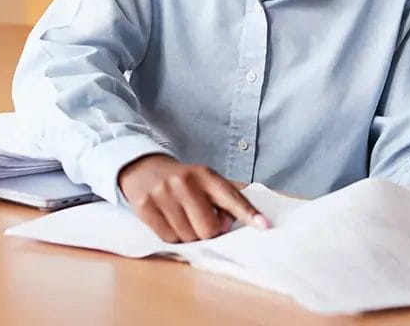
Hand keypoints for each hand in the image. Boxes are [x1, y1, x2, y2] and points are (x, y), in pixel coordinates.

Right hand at [117, 154, 269, 242]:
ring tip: (183, 217)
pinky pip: (168, 238)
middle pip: (209, 228)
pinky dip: (173, 236)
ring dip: (189, 234)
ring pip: (188, 237)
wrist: (145, 170)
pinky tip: (170, 220)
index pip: (231, 197)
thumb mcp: (205, 182)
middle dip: (209, 232)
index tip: (264, 225)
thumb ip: (222, 202)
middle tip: (203, 222)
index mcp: (206, 175)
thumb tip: (226, 228)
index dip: (248, 213)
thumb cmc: (184, 181)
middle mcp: (185, 183)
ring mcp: (163, 194)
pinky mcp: (145, 207)